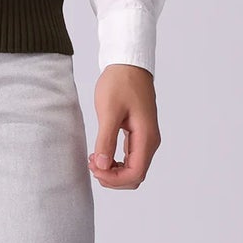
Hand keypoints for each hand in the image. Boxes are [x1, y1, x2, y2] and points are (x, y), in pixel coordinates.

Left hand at [88, 63, 160, 188]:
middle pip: (136, 176)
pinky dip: (116, 162)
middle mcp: (150, 141)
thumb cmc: (120, 83)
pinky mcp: (140, 134)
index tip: (95, 168)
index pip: (135, 173)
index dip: (114, 178)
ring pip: (133, 169)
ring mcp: (146, 138)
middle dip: (113, 177)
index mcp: (146, 137)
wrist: (129, 64)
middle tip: (92, 164)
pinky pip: (131, 158)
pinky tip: (101, 154)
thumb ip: (106, 140)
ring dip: (113, 171)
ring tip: (95, 159)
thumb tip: (102, 165)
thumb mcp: (109, 111)